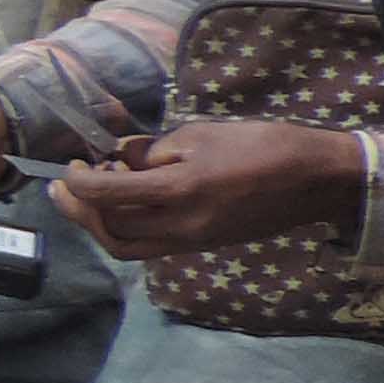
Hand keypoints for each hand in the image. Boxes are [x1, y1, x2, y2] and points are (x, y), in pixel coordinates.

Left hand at [48, 121, 366, 260]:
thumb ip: (151, 150)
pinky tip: (124, 204)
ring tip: (88, 197)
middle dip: (79, 209)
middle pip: (110, 231)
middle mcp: (182, 226)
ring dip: (99, 225)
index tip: (71, 165)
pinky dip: (126, 229)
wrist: (316, 179)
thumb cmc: (262, 146)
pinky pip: (151, 247)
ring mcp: (193, 241)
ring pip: (127, 247)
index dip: (77, 182)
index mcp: (180, 191)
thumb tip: (117, 157)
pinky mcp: (202, 245)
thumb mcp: (200, 134)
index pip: (106, 196)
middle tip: (66, 185)